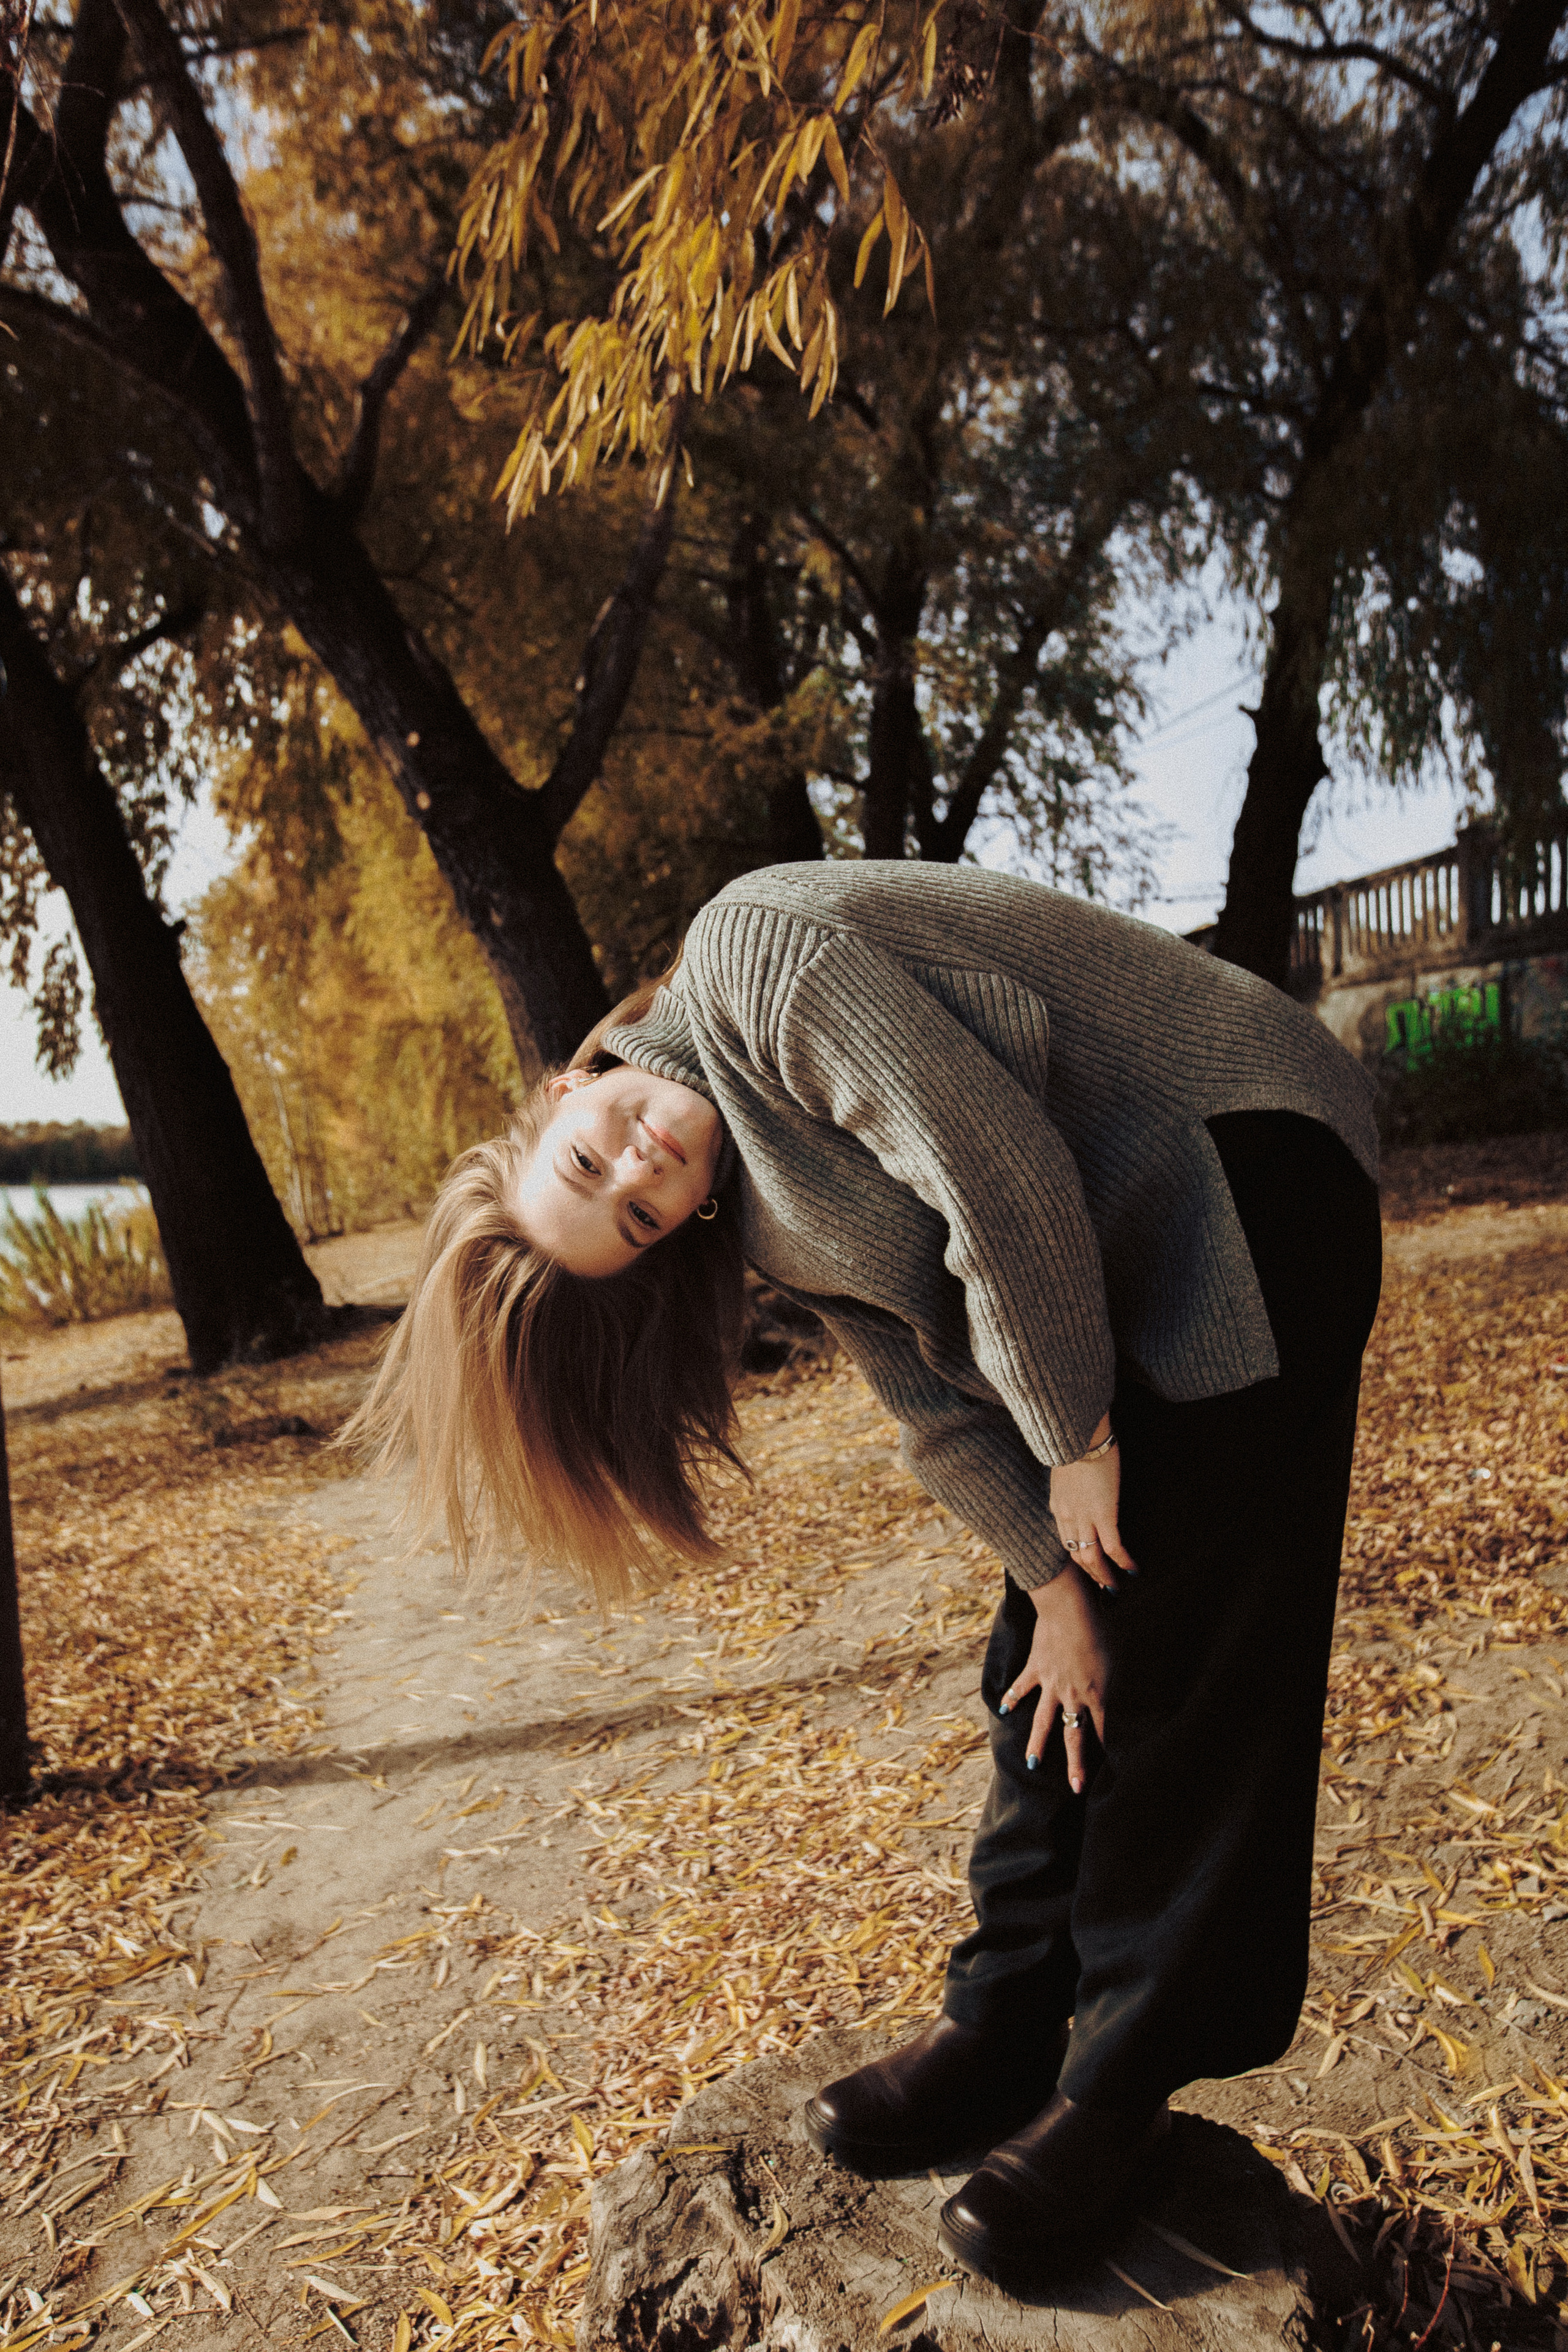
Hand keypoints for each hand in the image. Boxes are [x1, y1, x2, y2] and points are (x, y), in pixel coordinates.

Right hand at [1000, 1568, 1108, 1793]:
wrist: (1069, 1609)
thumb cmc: (1101, 1628)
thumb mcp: (1119, 1655)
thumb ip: (1117, 1678)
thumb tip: (1121, 1689)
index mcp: (1097, 1694)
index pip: (1104, 1731)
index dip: (1107, 1751)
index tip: (1111, 1770)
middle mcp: (1073, 1695)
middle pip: (1074, 1736)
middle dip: (1076, 1764)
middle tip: (1076, 1788)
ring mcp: (1051, 1684)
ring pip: (1042, 1721)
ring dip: (1037, 1744)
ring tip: (1031, 1764)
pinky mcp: (1036, 1668)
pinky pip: (1022, 1687)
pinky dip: (1012, 1697)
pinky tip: (1004, 1709)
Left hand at [1049, 1415, 1136, 1591]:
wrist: (1076, 1433)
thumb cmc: (1075, 1442)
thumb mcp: (1065, 1467)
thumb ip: (1071, 1481)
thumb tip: (1080, 1481)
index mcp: (1058, 1505)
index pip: (1066, 1539)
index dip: (1078, 1556)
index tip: (1088, 1566)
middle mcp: (1067, 1516)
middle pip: (1076, 1555)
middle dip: (1090, 1573)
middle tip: (1103, 1586)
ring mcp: (1084, 1517)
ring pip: (1091, 1558)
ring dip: (1104, 1576)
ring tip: (1116, 1587)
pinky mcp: (1103, 1513)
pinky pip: (1112, 1547)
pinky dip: (1122, 1562)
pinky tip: (1133, 1570)